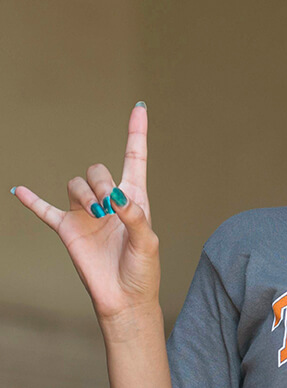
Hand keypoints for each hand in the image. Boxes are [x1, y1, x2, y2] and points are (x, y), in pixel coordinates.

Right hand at [12, 103, 160, 321]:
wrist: (124, 298)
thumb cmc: (143, 269)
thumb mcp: (148, 241)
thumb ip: (135, 216)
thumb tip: (116, 198)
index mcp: (134, 197)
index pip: (135, 157)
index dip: (137, 132)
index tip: (139, 107)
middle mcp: (109, 201)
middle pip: (97, 170)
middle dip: (100, 182)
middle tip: (108, 206)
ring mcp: (86, 214)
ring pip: (75, 184)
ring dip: (83, 195)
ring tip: (97, 215)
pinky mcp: (68, 230)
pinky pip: (45, 210)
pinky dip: (32, 201)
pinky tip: (19, 191)